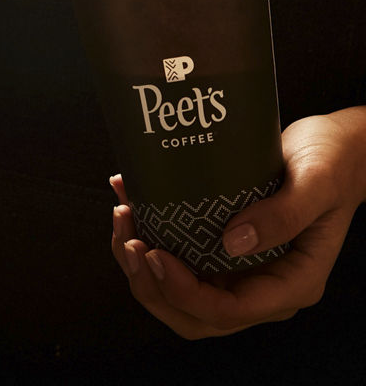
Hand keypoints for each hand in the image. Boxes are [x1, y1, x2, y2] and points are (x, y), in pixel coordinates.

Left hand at [111, 107, 365, 338]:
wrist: (339, 147)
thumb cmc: (333, 162)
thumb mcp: (315, 182)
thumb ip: (281, 215)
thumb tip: (231, 243)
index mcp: (292, 282)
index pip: (228, 310)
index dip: (184, 290)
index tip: (155, 251)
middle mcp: (264, 285)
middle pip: (196, 313)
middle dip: (152, 284)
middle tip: (127, 239)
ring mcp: (244, 269)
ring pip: (182, 292)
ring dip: (143, 265)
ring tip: (123, 219)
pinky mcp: (227, 246)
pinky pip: (183, 257)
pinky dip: (152, 235)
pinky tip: (132, 200)